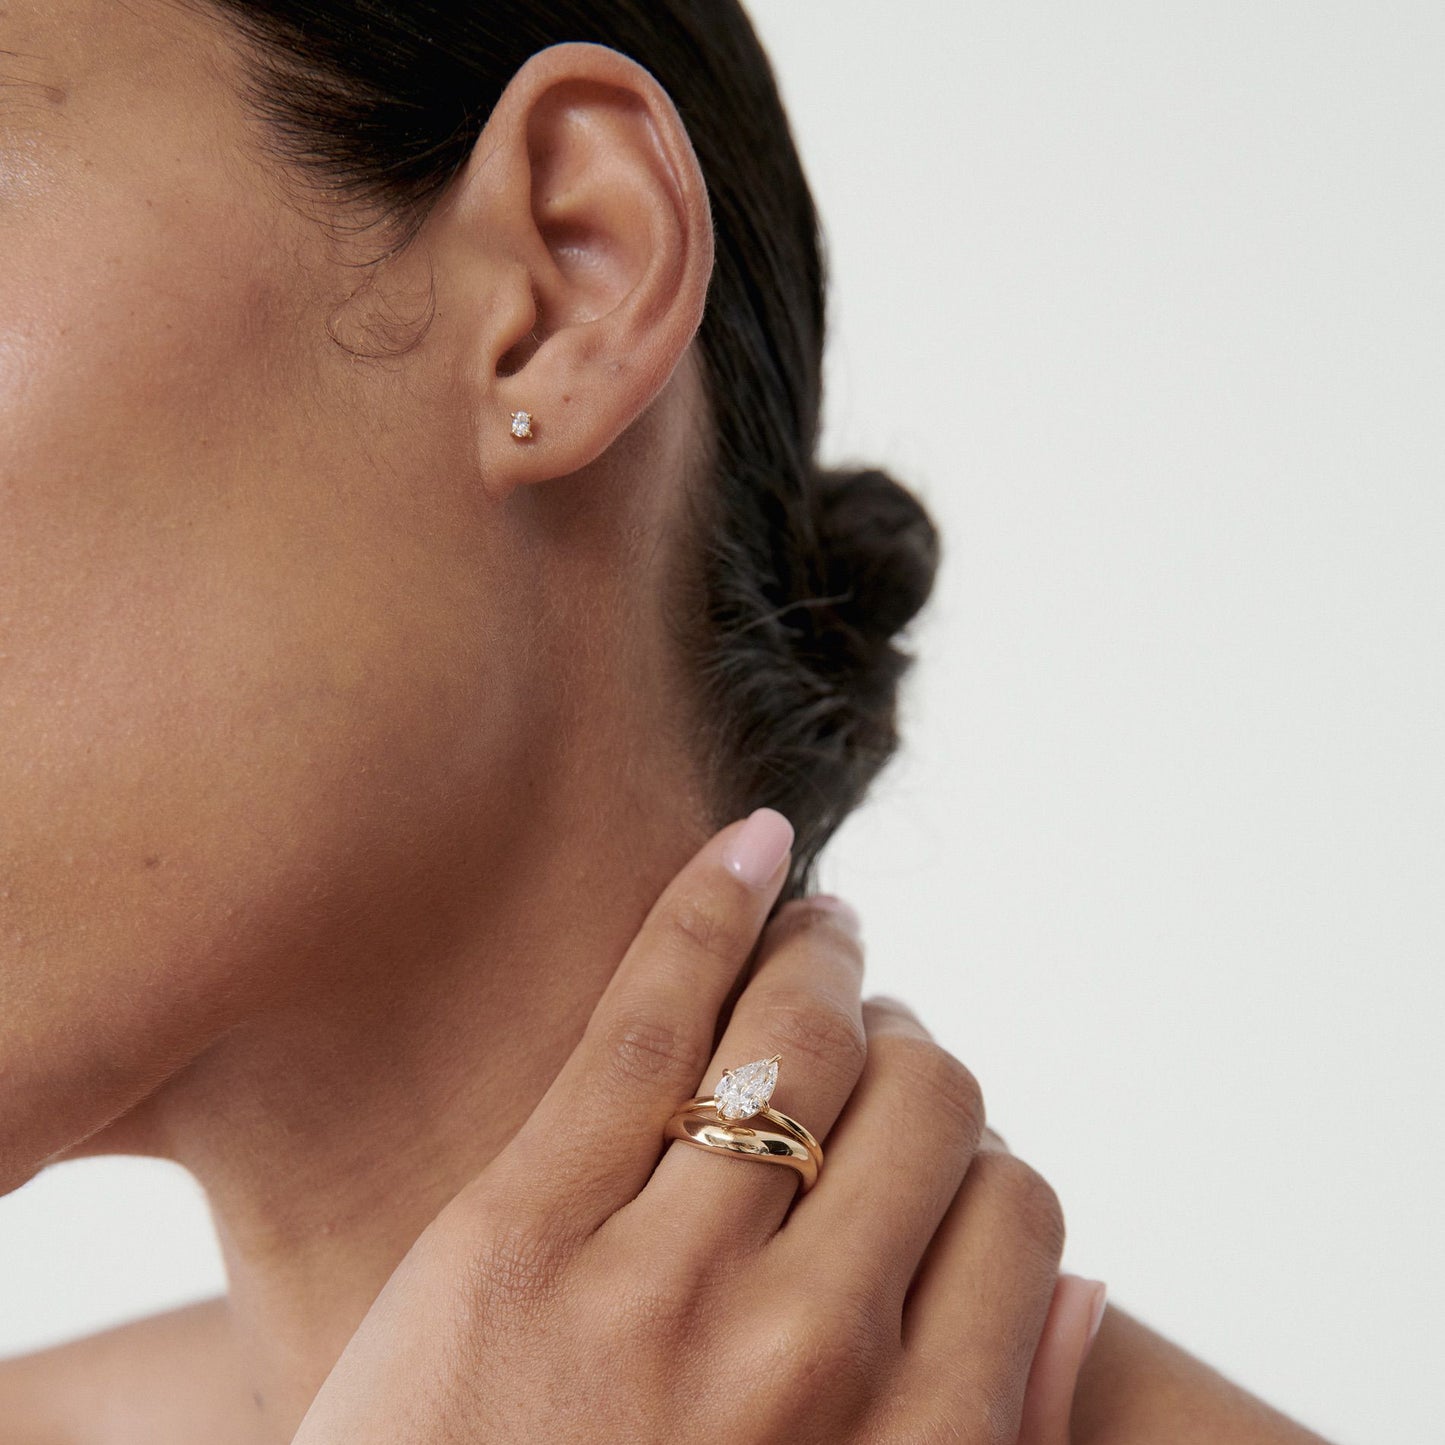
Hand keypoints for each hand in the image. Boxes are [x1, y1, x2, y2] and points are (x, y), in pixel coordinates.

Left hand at [294, 810, 1102, 1442]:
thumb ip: (994, 1439)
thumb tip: (1094, 1286)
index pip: (1017, 1213)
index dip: (981, 1152)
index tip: (926, 1134)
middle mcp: (804, 1363)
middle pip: (929, 1103)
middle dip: (917, 1049)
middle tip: (875, 1030)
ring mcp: (657, 1287)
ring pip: (804, 1040)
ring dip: (830, 957)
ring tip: (823, 932)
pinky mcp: (519, 1229)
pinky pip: (651, 1018)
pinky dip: (716, 906)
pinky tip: (756, 845)